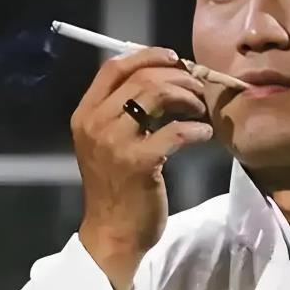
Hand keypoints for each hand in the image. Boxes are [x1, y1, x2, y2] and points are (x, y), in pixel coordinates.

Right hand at [70, 47, 212, 289]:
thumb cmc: (116, 188)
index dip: (147, 55)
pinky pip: (176, 131)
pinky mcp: (139, 162)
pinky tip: (204, 136)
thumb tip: (163, 78)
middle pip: (142, 77)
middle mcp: (95, 122)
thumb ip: (124, 112)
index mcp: (85, 114)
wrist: (112, 234)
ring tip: (201, 110)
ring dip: (188, 97)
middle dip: (178, 77)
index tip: (175, 58)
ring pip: (157, 95)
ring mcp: (115, 142)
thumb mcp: (108, 144)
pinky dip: (196, 130)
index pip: (113, 66)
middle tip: (200, 88)